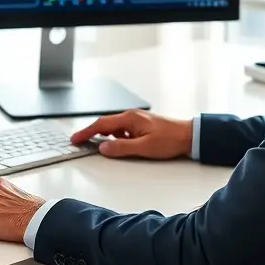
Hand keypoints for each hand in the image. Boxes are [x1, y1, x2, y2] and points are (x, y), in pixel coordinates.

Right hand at [71, 109, 193, 159]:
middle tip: (80, 142)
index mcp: (129, 119)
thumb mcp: (144, 148)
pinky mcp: (141, 125)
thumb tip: (103, 148)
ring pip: (114, 127)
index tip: (75, 139)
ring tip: (101, 147)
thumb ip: (121, 148)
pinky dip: (116, 137)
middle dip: (92, 133)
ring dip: (105, 136)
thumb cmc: (170, 140)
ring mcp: (136, 120)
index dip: (86, 132)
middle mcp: (130, 116)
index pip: (101, 125)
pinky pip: (122, 129)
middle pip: (105, 124)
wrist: (189, 135)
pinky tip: (121, 145)